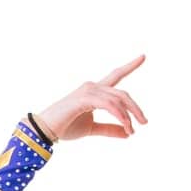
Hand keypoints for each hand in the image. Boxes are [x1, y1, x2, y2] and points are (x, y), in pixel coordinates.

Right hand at [34, 55, 148, 141]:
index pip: (115, 76)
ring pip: (117, 100)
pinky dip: (120, 115)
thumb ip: (109, 129)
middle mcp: (92, 87)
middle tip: (145, 122)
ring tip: (131, 130)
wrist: (45, 131)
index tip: (143, 56)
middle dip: (136, 107)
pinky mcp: (84, 98)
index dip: (130, 66)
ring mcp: (88, 91)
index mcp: (94, 91)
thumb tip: (128, 133)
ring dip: (128, 116)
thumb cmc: (65, 127)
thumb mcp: (91, 129)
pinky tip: (125, 126)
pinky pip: (109, 105)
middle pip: (122, 93)